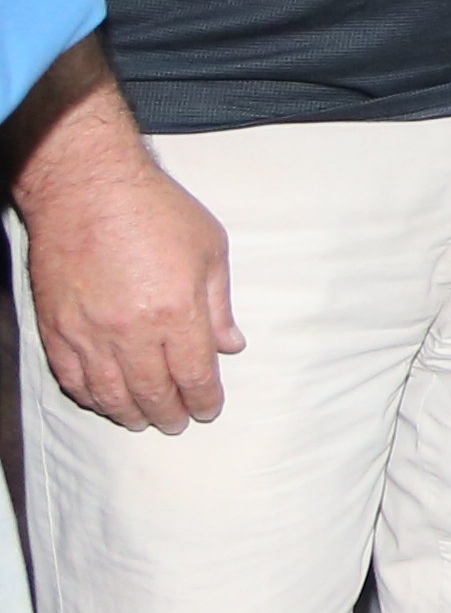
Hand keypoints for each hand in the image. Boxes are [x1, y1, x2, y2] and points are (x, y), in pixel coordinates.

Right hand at [12, 64, 235, 431]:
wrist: (87, 190)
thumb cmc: (156, 212)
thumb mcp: (210, 250)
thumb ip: (219, 304)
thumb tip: (231, 345)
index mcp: (177, 312)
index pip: (194, 375)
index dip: (204, 399)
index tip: (208, 409)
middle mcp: (131, 331)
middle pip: (152, 392)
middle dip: (169, 413)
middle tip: (177, 423)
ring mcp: (89, 333)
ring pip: (110, 393)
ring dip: (129, 413)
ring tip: (142, 420)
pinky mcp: (56, 328)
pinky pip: (72, 378)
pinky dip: (89, 397)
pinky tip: (103, 401)